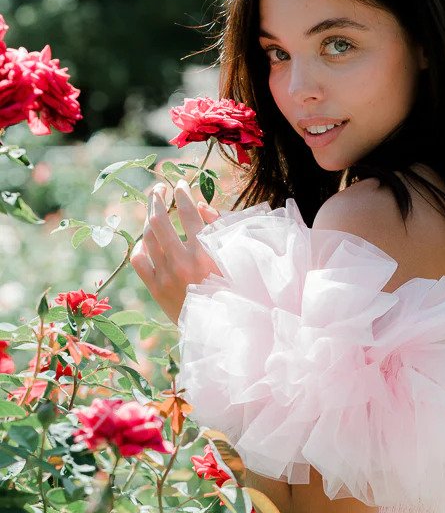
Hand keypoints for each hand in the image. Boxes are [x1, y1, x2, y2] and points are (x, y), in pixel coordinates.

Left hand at [130, 179, 222, 324]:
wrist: (225, 328)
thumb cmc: (236, 288)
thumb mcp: (234, 258)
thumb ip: (219, 229)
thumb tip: (201, 206)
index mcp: (206, 252)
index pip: (188, 211)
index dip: (182, 193)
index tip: (181, 184)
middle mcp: (183, 262)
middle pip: (159, 219)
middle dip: (157, 198)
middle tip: (160, 189)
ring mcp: (166, 276)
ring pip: (147, 238)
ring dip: (149, 219)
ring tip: (154, 210)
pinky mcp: (156, 290)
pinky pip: (139, 261)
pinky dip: (141, 247)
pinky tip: (147, 242)